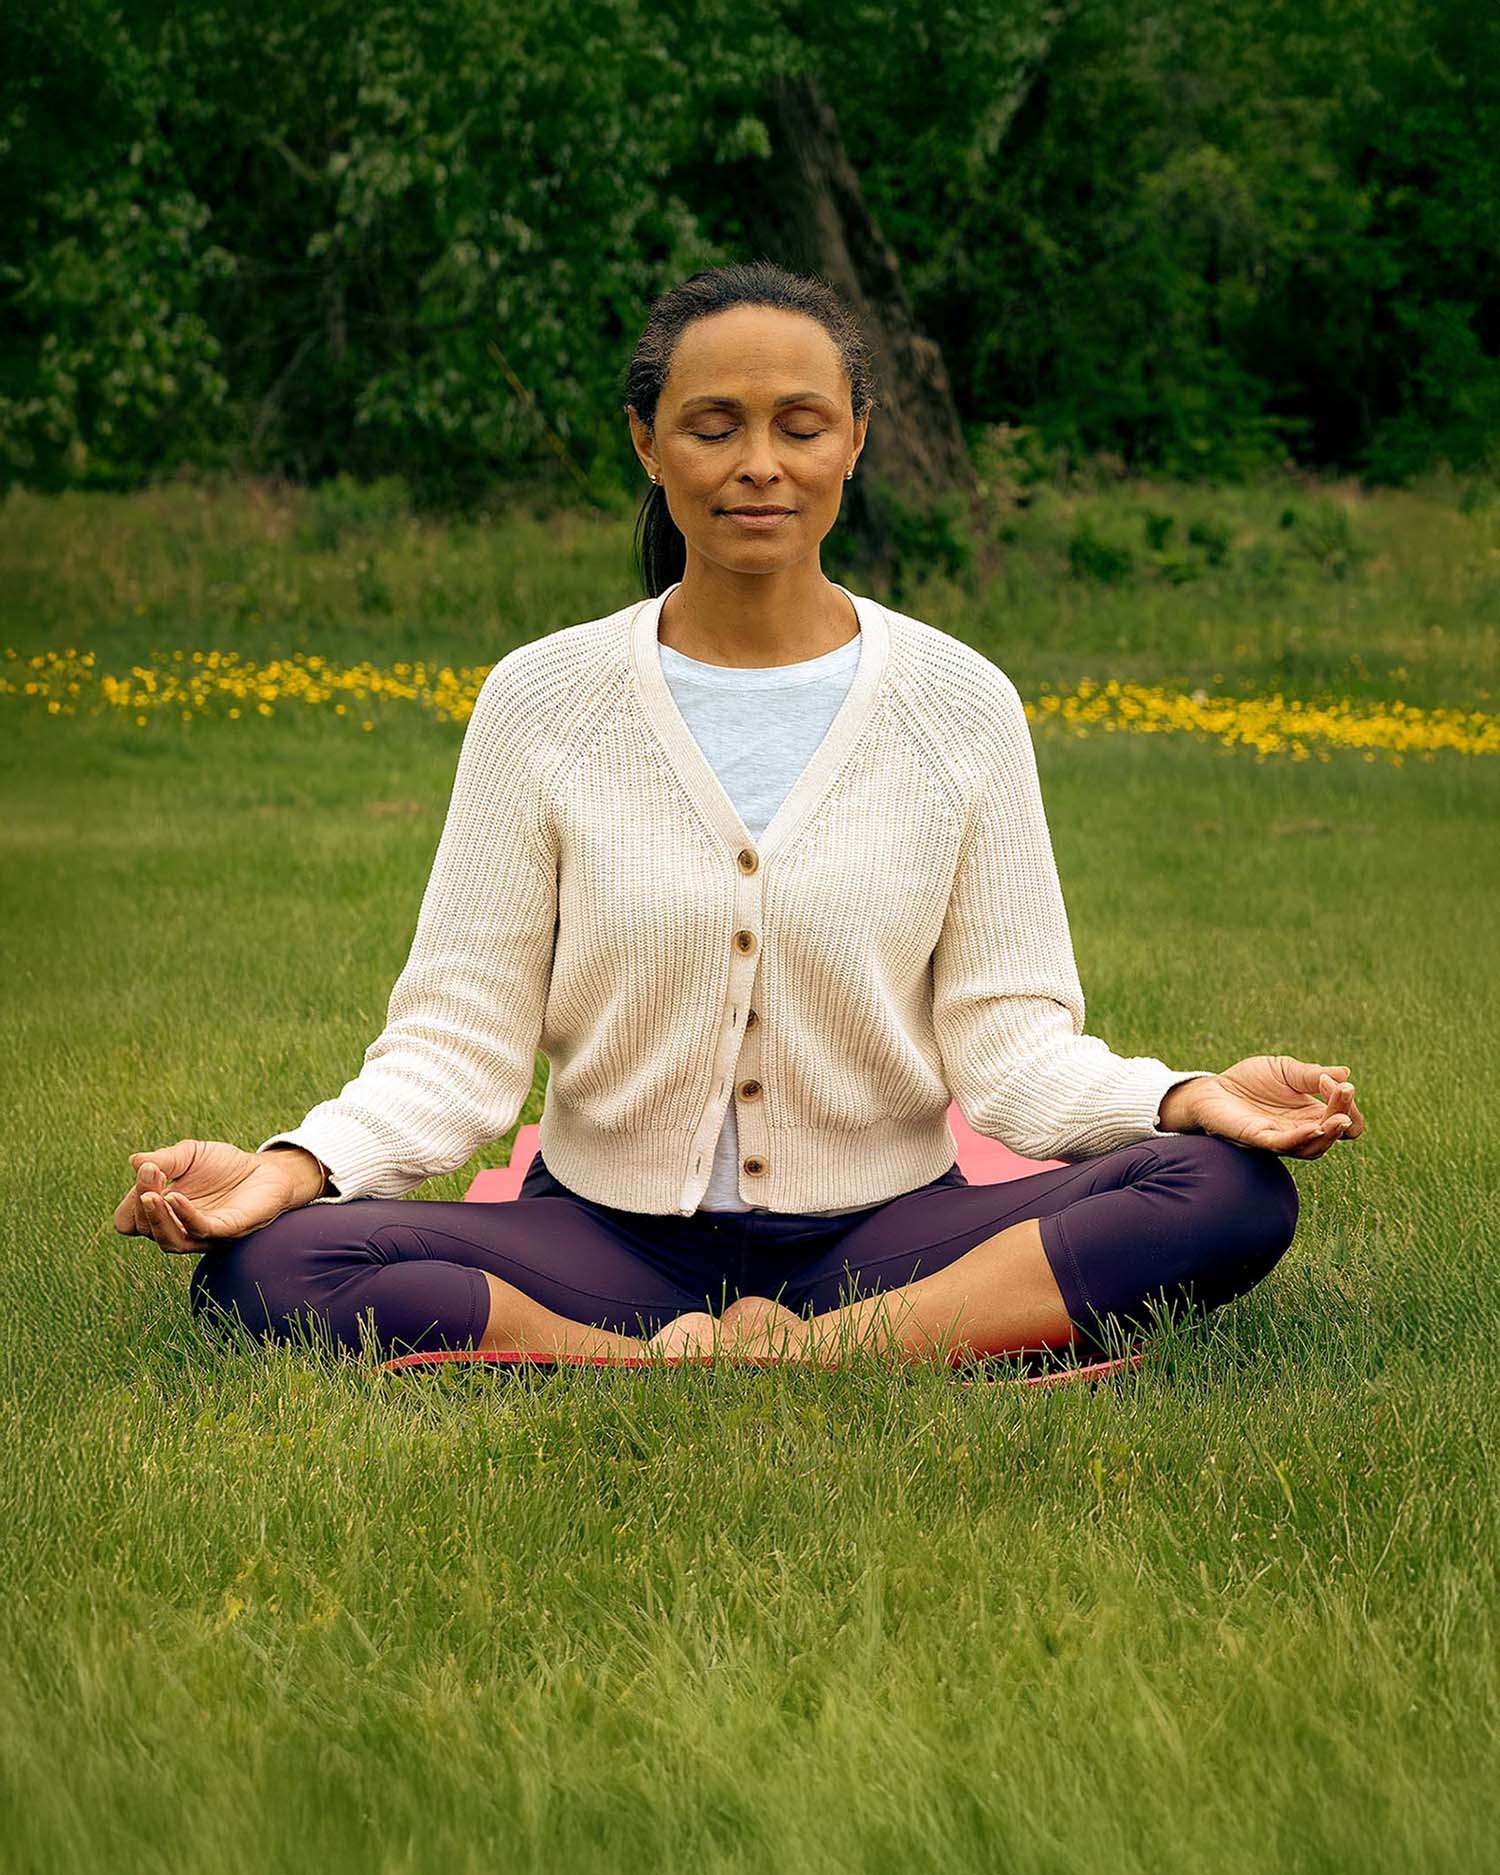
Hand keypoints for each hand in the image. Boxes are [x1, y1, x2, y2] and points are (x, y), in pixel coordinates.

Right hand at [113, 1139, 318, 1253]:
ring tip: (151, 1195)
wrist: (266, 1170)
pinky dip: (186, 1215)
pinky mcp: (228, 1230)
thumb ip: (165, 1159)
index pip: (130, 1220)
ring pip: (170, 1241)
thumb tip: (135, 1162)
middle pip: (146, 1228)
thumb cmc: (225, 1166)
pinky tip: (176, 1197)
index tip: (145, 1170)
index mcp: (164, 1213)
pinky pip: (201, 1230)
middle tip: (150, 1173)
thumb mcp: (190, 1154)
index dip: (130, 1201)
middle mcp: (179, 1229)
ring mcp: (203, 1234)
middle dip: (142, 1200)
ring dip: (157, 1218)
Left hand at [1174, 1058, 1363, 1159]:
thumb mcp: (1284, 1070)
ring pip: (1314, 1148)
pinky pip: (1283, 1145)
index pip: (1345, 1120)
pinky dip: (1301, 1138)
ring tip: (1338, 1118)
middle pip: (1335, 1134)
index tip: (1337, 1081)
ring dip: (1330, 1133)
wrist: (1211, 1089)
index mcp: (1310, 1114)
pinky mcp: (1257, 1139)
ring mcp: (1280, 1138)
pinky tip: (1315, 1127)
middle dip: (1344, 1113)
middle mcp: (1300, 1131)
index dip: (1347, 1104)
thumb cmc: (1249, 1082)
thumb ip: (1310, 1074)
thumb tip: (1346, 1072)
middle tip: (1343, 1090)